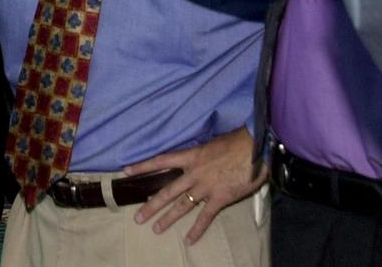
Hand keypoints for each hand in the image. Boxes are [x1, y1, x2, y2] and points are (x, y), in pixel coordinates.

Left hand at [126, 126, 263, 243]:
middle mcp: (194, 173)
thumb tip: (194, 160)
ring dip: (168, 218)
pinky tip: (189, 240)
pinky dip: (197, 229)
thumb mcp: (211, 144)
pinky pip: (205, 216)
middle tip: (138, 217)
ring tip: (155, 229)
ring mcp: (205, 187)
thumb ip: (200, 155)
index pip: (160, 161)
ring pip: (182, 205)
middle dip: (151, 205)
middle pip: (167, 190)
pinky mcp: (220, 198)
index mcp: (191, 156)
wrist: (256, 147)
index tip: (126, 171)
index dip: (142, 166)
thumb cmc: (236, 142)